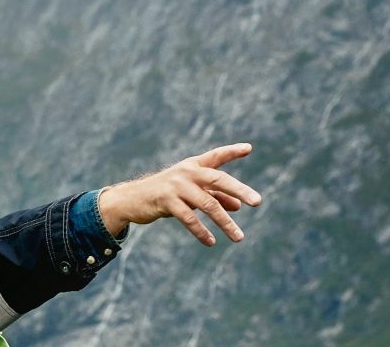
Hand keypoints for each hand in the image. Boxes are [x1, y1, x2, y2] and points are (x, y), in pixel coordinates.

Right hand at [95, 143, 264, 244]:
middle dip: (240, 190)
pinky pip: (189, 218)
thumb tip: (238, 206)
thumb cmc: (165, 194)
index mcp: (193, 165)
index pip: (216, 156)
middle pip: (218, 179)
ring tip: (238, 237)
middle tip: (258, 201)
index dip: (232, 151)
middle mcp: (187, 172)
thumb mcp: (190, 193)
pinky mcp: (167, 201)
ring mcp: (176, 186)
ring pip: (207, 204)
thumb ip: (214, 195)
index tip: (248, 148)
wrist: (132, 200)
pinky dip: (201, 232)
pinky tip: (211, 242)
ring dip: (225, 222)